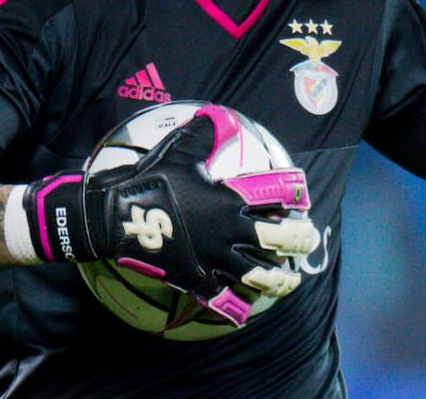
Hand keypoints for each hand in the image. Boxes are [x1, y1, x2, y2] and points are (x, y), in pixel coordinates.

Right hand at [22, 107, 317, 325]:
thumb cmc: (151, 180)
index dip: (296, 193)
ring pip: (261, 275)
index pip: (276, 196)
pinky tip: (245, 311)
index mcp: (231, 200)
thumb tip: (219, 113)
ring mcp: (216, 260)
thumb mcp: (180, 149)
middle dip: (301, 239)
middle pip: (281, 239)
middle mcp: (231, 232)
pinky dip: (236, 306)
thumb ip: (205, 132)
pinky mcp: (197, 279)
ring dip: (281, 279)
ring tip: (291, 280)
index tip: (304, 195)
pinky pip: (223, 298)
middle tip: (309, 237)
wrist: (116, 216)